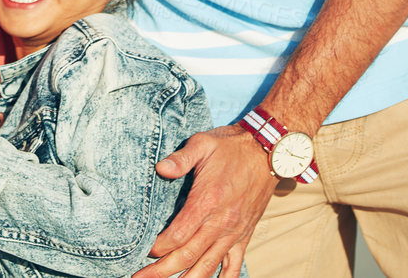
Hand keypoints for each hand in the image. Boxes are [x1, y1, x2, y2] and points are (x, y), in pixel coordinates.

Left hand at [133, 124, 275, 277]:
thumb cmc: (231, 146)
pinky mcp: (244, 235)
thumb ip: (181, 158)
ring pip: (208, 266)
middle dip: (162, 270)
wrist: (268, 151)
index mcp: (207, 201)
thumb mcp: (202, 143)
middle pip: (188, 255)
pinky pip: (233, 265)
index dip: (159, 247)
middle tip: (139, 277)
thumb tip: (161, 168)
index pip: (178, 235)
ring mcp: (234, 232)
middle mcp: (220, 222)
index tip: (143, 250)